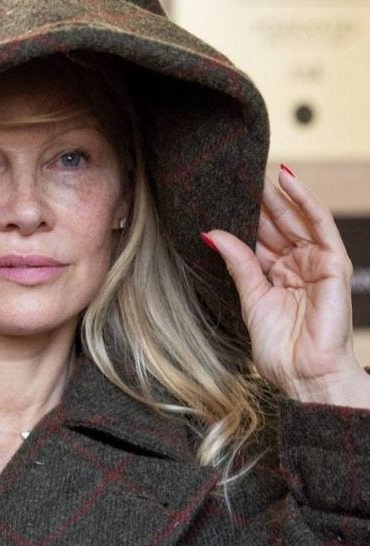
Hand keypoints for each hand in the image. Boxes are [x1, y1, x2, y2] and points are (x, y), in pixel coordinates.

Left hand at [203, 165, 369, 407]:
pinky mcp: (333, 263)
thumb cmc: (281, 349)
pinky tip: (287, 180)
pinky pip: (319, 224)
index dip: (242, 216)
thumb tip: (211, 234)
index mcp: (274, 276)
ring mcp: (315, 262)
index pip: (258, 238)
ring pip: (294, 219)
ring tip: (256, 171)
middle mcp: (295, 265)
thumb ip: (238, 263)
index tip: (221, 194)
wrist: (304, 375)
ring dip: (278, 194)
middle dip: (259, 201)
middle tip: (237, 174)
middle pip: (275, 225)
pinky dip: (305, 200)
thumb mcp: (250, 299)